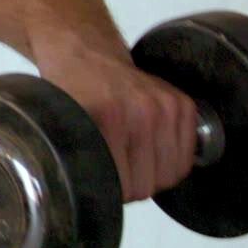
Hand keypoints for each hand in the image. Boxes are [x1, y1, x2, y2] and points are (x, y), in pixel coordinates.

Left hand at [37, 40, 198, 201]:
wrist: (86, 50)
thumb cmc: (71, 87)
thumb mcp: (60, 124)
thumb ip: (79, 160)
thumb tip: (95, 197)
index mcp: (107, 118)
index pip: (124, 187)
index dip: (111, 192)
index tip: (102, 184)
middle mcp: (141, 111)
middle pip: (147, 185)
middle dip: (130, 186)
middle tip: (116, 171)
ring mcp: (165, 106)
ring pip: (170, 175)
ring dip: (152, 176)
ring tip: (134, 162)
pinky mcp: (182, 103)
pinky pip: (187, 156)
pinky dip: (172, 161)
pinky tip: (152, 152)